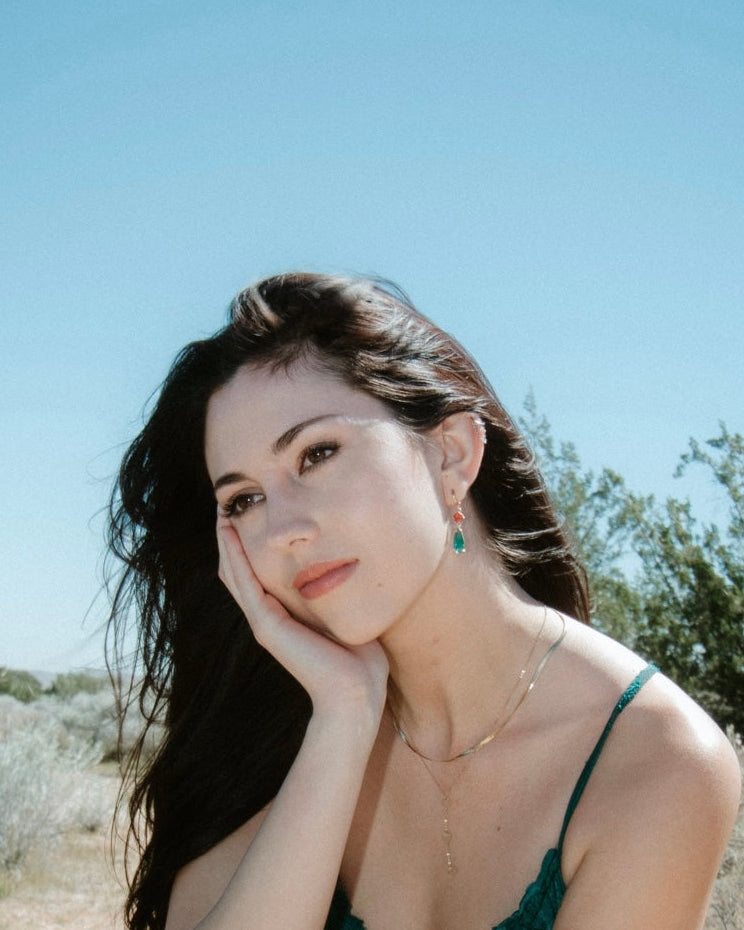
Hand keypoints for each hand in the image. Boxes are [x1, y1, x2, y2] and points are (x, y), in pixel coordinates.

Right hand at [216, 521, 388, 730]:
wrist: (355, 692)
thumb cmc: (358, 659)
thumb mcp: (342, 614)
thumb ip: (335, 595)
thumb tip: (347, 566)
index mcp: (283, 615)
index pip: (255, 574)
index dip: (246, 545)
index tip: (247, 515)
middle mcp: (268, 617)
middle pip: (238, 571)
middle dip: (230, 539)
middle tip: (223, 506)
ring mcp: (264, 622)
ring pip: (235, 574)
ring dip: (226, 543)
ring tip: (220, 513)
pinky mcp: (267, 625)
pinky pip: (245, 584)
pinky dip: (235, 557)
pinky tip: (228, 535)